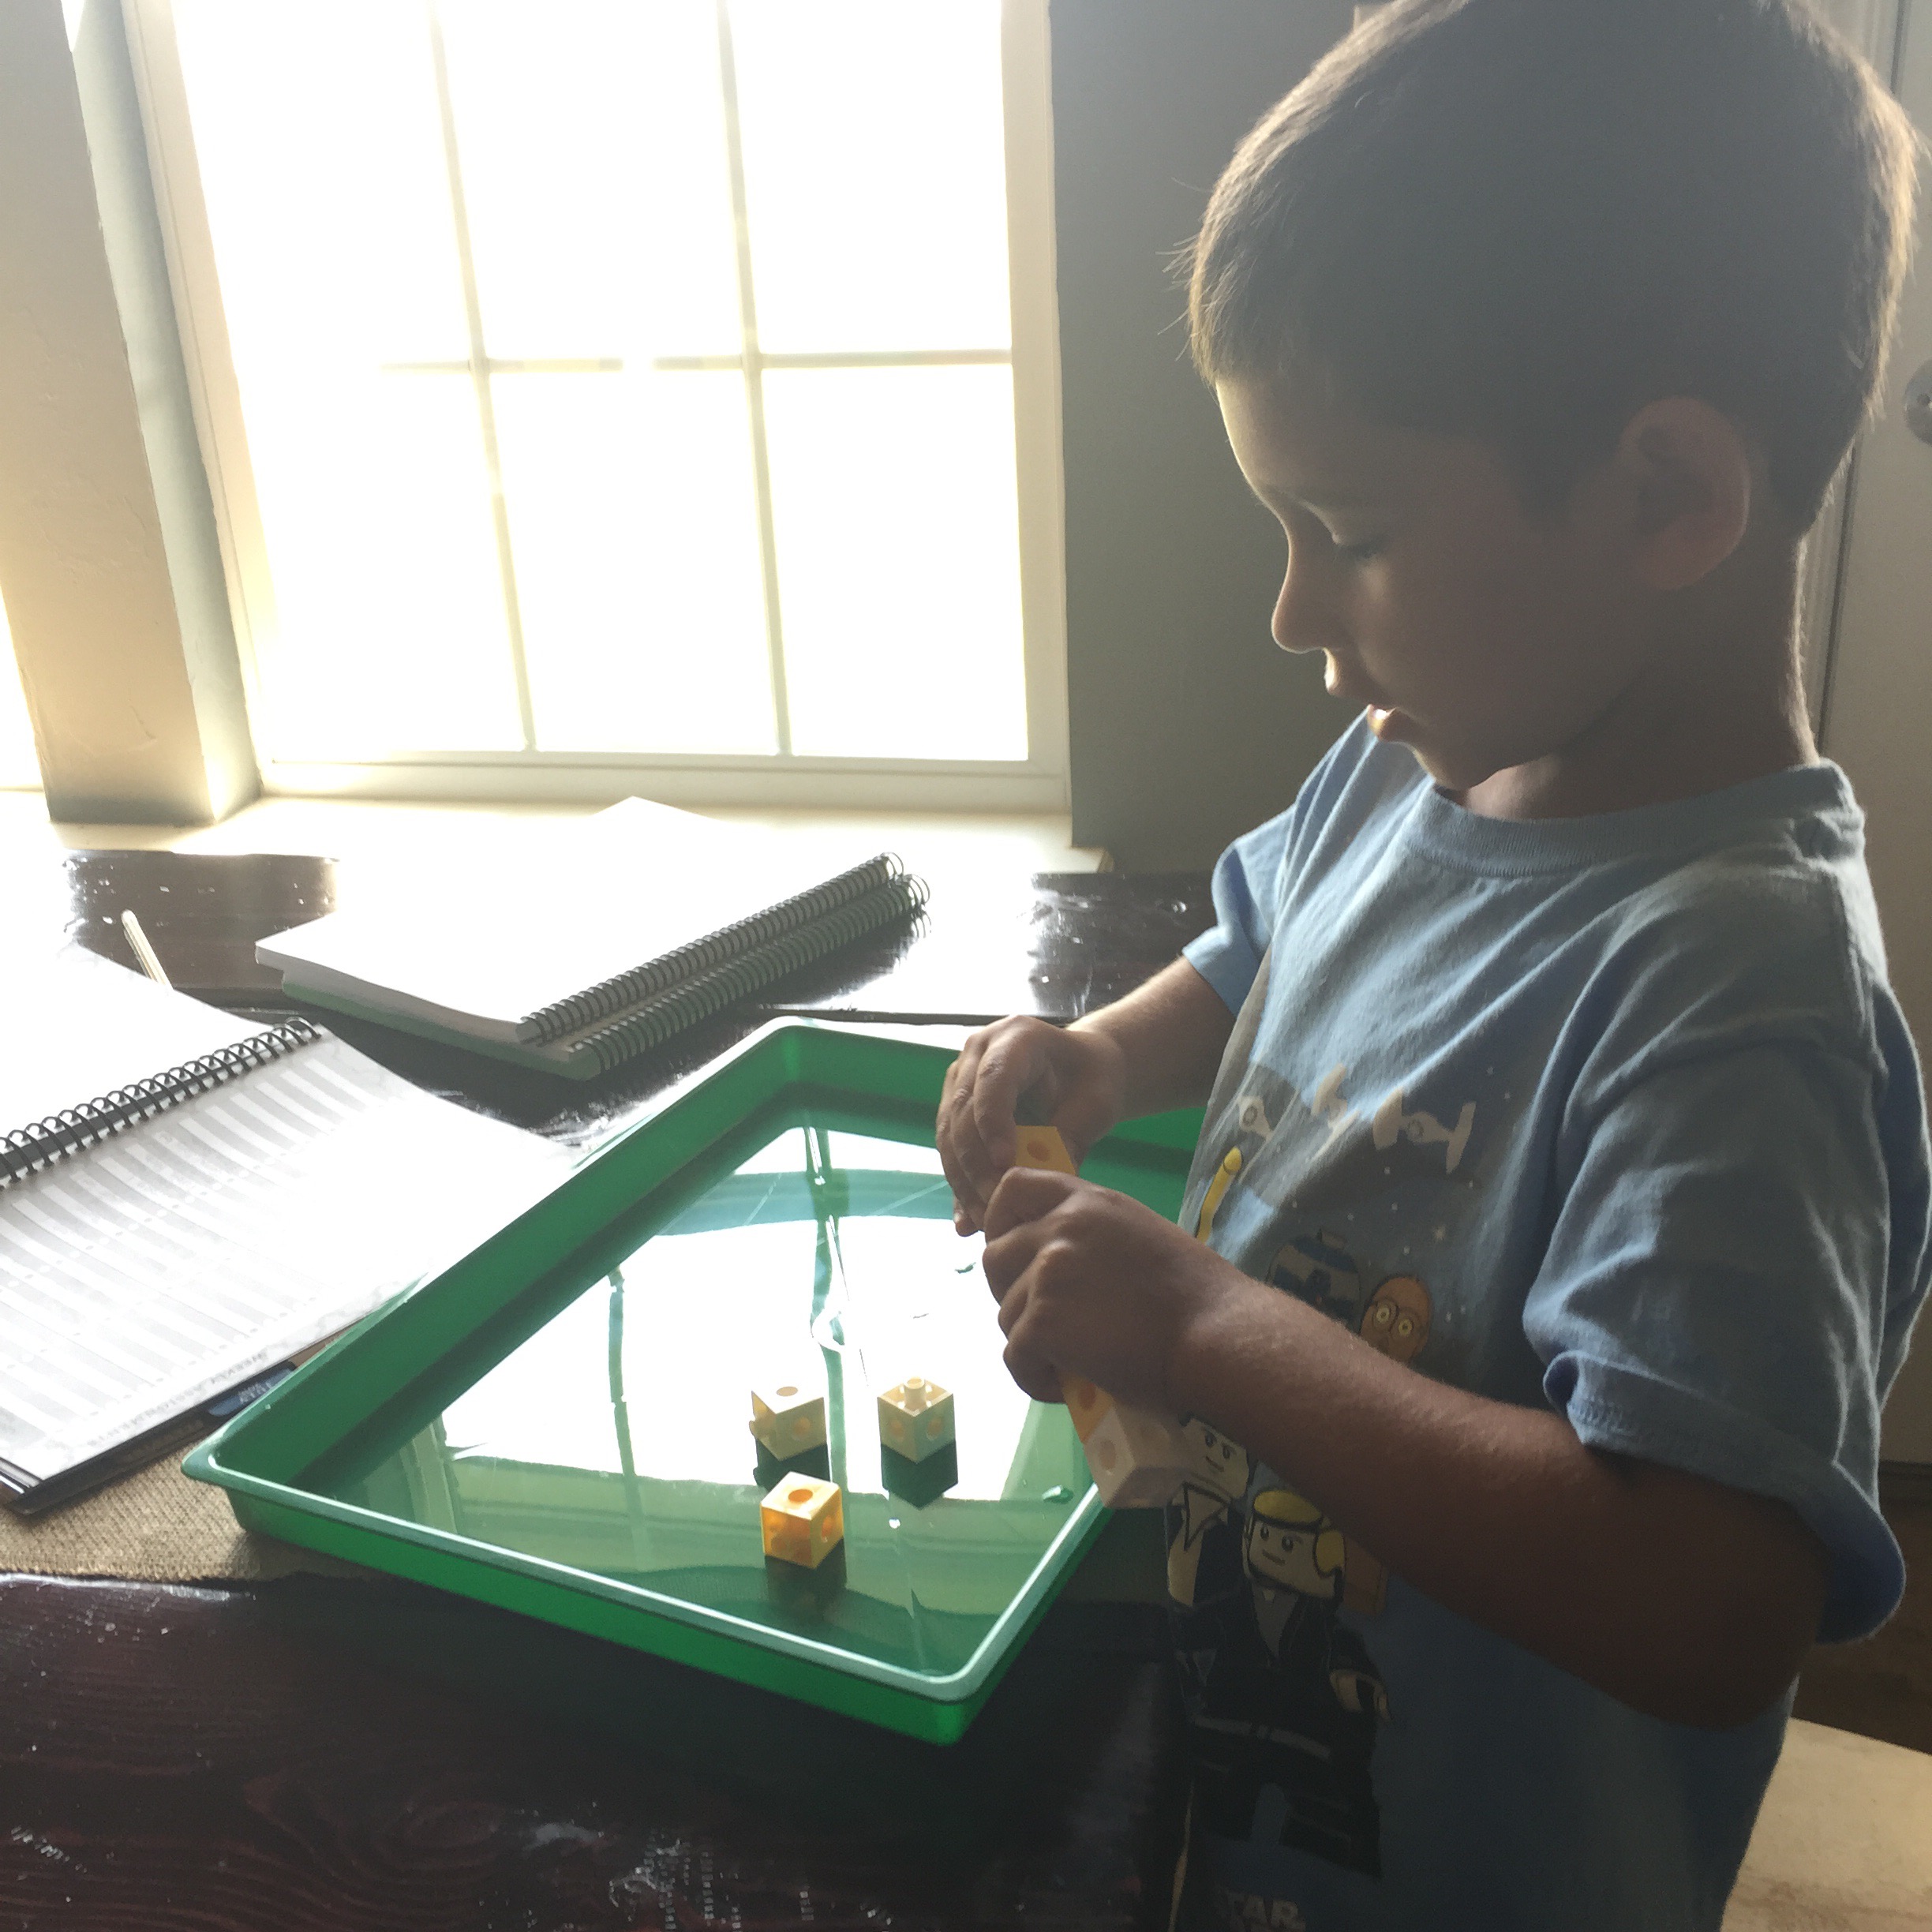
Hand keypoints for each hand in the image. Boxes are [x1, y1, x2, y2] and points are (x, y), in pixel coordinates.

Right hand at [936, 1016, 1127, 1233]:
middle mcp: (978, 1051)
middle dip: (978, 1164)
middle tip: (999, 1207)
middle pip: (963, 1111)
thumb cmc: (1093, 1081)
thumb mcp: (1094, 1106)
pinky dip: (961, 1187)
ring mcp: (960, 1078)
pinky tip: (969, 1222)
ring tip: (987, 1222)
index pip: (994, 1080)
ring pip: (949, 1135)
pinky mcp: (953, 1107)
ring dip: (965, 1182)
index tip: (1006, 1165)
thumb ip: (1067, 1139)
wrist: (1079, 1071)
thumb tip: (1038, 1185)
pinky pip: (950, 1150)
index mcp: (1017, 1036)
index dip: (994, 1122)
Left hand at [979, 1167, 1262, 1409]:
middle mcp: (1060, 1229)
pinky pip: (1015, 1357)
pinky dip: (1034, 1378)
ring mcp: (1047, 1275)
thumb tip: (1054, 1263)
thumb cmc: (1195, 1296)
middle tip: (1045, 1321)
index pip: (1013, 1187)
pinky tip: (1066, 1387)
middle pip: (994, 1257)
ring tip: (1069, 1363)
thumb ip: (1092, 1237)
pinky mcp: (1042, 1324)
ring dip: (1030, 1342)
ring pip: (1006, 1314)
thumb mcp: (1138, 1235)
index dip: (999, 1220)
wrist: (1216, 1335)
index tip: (1010, 1249)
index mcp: (1088, 1202)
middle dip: (1010, 1292)